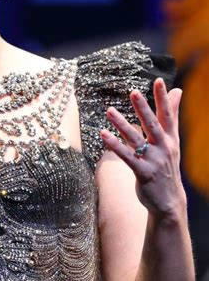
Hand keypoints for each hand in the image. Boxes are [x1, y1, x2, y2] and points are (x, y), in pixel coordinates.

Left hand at [101, 78, 185, 217]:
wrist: (169, 200)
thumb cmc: (167, 165)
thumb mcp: (172, 140)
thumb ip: (172, 115)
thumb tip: (177, 90)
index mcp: (170, 138)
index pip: (167, 115)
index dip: (163, 98)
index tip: (157, 81)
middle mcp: (164, 148)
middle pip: (152, 125)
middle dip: (143, 108)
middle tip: (134, 92)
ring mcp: (154, 161)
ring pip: (136, 139)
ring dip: (122, 125)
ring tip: (109, 110)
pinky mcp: (143, 173)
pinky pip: (127, 157)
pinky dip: (115, 145)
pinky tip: (103, 134)